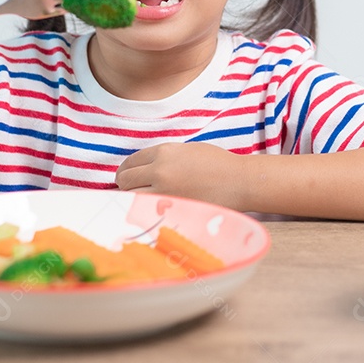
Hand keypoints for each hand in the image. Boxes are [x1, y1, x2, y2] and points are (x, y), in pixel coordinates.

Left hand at [116, 143, 245, 209]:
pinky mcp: (172, 210)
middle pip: (126, 180)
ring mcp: (165, 192)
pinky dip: (144, 211)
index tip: (127, 176)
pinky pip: (147, 211)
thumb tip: (143, 169)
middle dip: (125, 185)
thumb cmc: (217, 164)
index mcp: (164, 152)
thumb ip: (163, 158)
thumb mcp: (187, 150)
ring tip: (138, 201)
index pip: (131, 161)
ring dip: (132, 199)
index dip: (126, 169)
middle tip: (129, 189)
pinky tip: (149, 210)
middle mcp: (160, 171)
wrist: (239, 182)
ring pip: (131, 197)